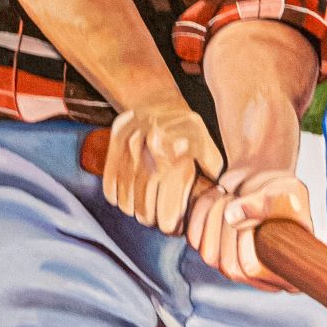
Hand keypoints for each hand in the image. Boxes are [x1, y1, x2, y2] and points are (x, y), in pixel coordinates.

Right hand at [102, 103, 222, 235]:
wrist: (155, 99)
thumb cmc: (185, 128)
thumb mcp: (207, 146)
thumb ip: (212, 173)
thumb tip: (216, 197)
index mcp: (177, 160)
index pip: (169, 214)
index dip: (172, 226)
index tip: (174, 226)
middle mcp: (152, 158)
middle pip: (145, 214)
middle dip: (154, 221)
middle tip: (159, 219)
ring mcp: (129, 154)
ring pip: (126, 205)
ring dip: (136, 211)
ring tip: (145, 207)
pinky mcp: (113, 150)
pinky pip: (110, 190)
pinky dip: (118, 198)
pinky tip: (130, 194)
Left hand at [187, 166, 311, 289]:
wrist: (267, 184)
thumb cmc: (286, 194)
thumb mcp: (287, 194)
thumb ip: (268, 203)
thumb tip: (233, 215)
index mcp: (286, 271)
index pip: (251, 269)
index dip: (246, 241)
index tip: (253, 215)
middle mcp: (259, 276)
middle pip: (229, 266)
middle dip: (229, 226)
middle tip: (237, 197)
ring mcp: (233, 265)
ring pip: (209, 255)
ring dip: (214, 217)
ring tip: (229, 195)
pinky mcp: (214, 250)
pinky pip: (195, 238)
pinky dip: (200, 211)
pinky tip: (218, 195)